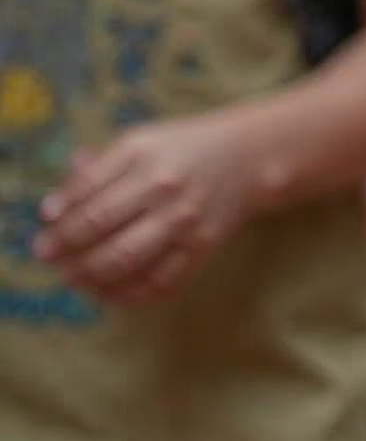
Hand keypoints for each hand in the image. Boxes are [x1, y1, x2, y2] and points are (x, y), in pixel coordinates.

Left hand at [36, 112, 253, 302]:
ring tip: (77, 281)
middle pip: (106, 236)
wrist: (246, 158)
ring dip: (94, 280)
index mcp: (143, 159)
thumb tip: (51, 212)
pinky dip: (131, 296)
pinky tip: (111, 294)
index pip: (89, 202)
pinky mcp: (204, 248)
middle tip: (55, 265)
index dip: (59, 229)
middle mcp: (166, 191)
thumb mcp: (135, 144)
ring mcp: (187, 223)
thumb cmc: (180, 149)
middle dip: (72, 258)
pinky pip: (162, 283)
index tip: (43, 243)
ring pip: (131, 264)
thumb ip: (92, 174)